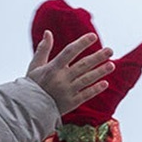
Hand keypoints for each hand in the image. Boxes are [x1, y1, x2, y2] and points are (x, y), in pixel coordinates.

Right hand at [31, 0, 141, 124]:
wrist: (30, 108)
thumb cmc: (33, 84)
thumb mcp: (35, 66)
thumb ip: (43, 49)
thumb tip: (48, 32)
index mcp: (53, 68)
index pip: (69, 52)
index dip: (82, 43)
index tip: (93, 36)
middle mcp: (61, 78)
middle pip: (83, 65)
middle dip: (97, 57)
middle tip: (110, 50)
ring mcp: (67, 91)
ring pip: (87, 79)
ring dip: (100, 72)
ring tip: (112, 65)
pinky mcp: (71, 103)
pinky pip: (86, 95)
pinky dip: (95, 89)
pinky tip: (105, 83)